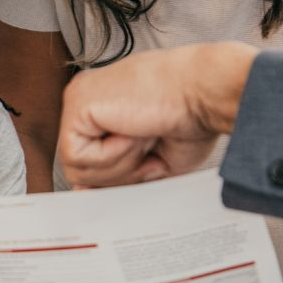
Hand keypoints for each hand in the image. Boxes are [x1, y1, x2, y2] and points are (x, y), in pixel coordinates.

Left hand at [57, 42, 256, 187]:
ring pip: (76, 167)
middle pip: (78, 166)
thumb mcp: (148, 157)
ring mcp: (79, 98)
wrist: (206, 92)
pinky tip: (134, 130)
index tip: (147, 164)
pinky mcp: (77, 103)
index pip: (86, 157)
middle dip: (119, 172)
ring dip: (119, 163)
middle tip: (151, 146)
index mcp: (103, 105)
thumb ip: (114, 171)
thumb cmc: (191, 118)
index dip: (114, 174)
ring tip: (145, 134)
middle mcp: (87, 98)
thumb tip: (82, 191)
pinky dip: (112, 155)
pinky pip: (76, 156)